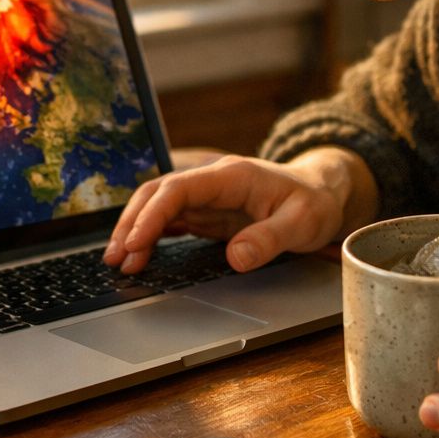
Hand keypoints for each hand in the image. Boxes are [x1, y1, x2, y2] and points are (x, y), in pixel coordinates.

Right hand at [101, 147, 374, 273]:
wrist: (322, 192)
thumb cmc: (314, 203)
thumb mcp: (302, 222)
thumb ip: (269, 239)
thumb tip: (236, 257)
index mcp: (230, 176)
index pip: (177, 189)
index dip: (151, 215)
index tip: (135, 243)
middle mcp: (212, 182)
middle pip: (157, 193)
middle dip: (132, 223)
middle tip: (116, 258)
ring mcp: (207, 196)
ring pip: (158, 206)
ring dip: (136, 229)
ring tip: (118, 261)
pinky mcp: (208, 212)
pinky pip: (170, 219)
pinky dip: (151, 235)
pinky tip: (138, 253)